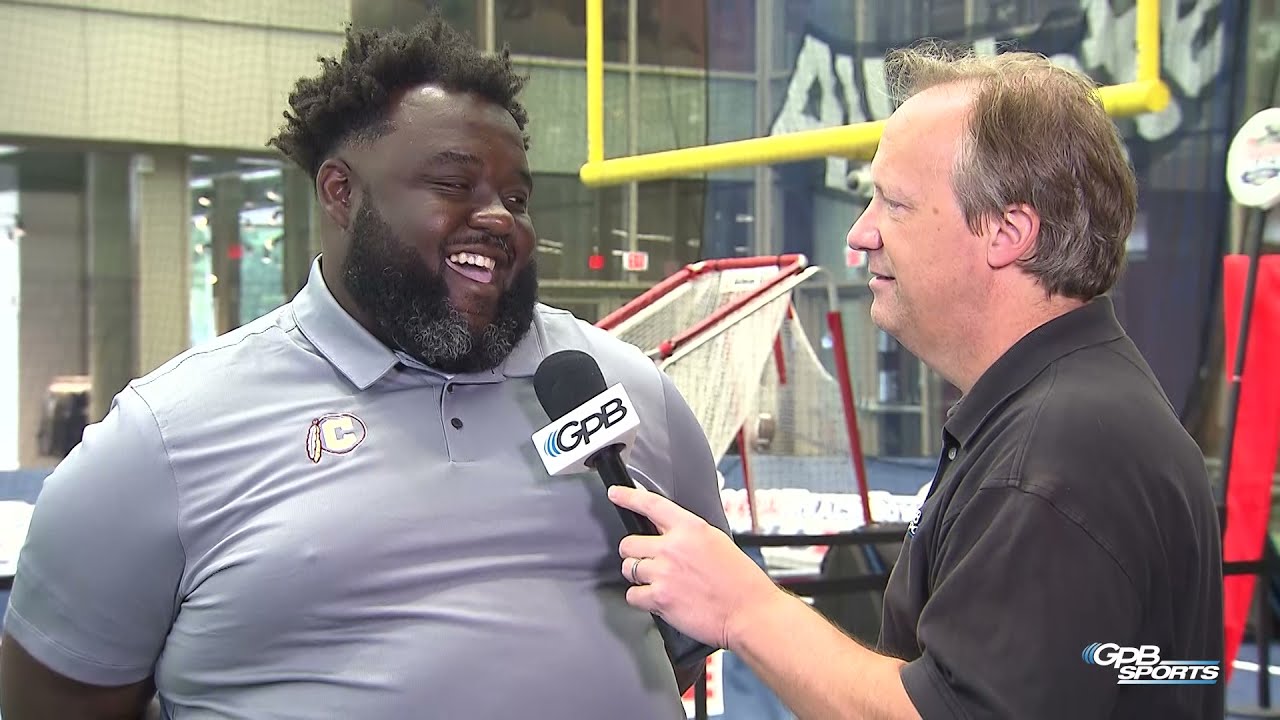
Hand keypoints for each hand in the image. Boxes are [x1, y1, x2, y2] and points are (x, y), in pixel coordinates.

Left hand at [609, 484, 781, 651]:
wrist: (749, 612)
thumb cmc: (740, 581)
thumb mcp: (717, 542)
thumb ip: (689, 536)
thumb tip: (669, 536)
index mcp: (691, 528)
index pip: (651, 504)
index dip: (628, 497)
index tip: (615, 494)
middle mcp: (673, 547)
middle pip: (629, 543)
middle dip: (636, 554)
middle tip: (651, 563)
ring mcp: (664, 572)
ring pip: (629, 569)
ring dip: (639, 577)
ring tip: (660, 583)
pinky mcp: (660, 598)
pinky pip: (633, 595)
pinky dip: (642, 599)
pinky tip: (659, 600)